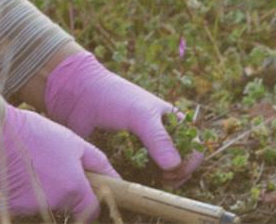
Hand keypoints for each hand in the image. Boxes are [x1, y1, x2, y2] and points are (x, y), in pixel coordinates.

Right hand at [0, 105, 117, 221]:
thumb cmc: (35, 132)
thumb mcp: (72, 141)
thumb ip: (97, 162)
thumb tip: (118, 179)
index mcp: (73, 187)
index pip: (90, 209)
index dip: (87, 202)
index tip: (82, 194)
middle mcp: (55, 202)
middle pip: (65, 205)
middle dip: (60, 192)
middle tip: (47, 167)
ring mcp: (32, 207)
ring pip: (41, 204)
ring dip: (38, 191)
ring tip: (27, 164)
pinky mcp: (11, 208)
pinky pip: (20, 204)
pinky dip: (18, 193)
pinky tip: (12, 172)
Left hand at [43, 50, 199, 181]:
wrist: (80, 94)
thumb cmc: (114, 97)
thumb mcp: (140, 115)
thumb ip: (158, 138)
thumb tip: (175, 166)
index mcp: (172, 119)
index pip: (195, 147)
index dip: (190, 162)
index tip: (174, 171)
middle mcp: (163, 132)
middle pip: (182, 161)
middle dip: (178, 174)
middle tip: (164, 179)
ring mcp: (146, 144)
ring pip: (164, 168)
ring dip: (164, 178)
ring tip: (156, 181)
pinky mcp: (129, 153)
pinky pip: (144, 170)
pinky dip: (146, 177)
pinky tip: (140, 178)